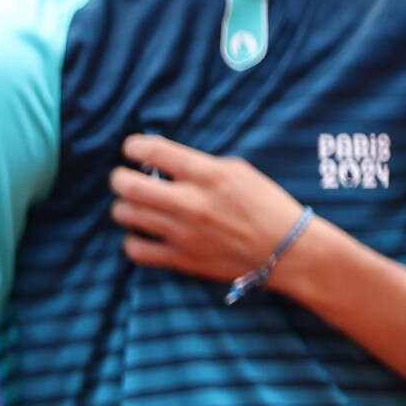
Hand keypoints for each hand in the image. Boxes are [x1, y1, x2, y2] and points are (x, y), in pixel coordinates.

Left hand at [111, 134, 312, 286]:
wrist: (287, 250)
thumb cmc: (265, 205)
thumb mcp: (239, 171)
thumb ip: (199, 164)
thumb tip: (161, 160)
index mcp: (209, 174)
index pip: (154, 151)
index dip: (133, 146)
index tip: (131, 149)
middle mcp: (191, 202)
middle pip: (128, 185)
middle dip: (118, 178)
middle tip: (122, 178)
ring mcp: (183, 232)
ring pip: (126, 214)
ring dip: (124, 206)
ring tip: (134, 205)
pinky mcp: (181, 259)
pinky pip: (134, 249)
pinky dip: (132, 240)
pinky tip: (142, 233)